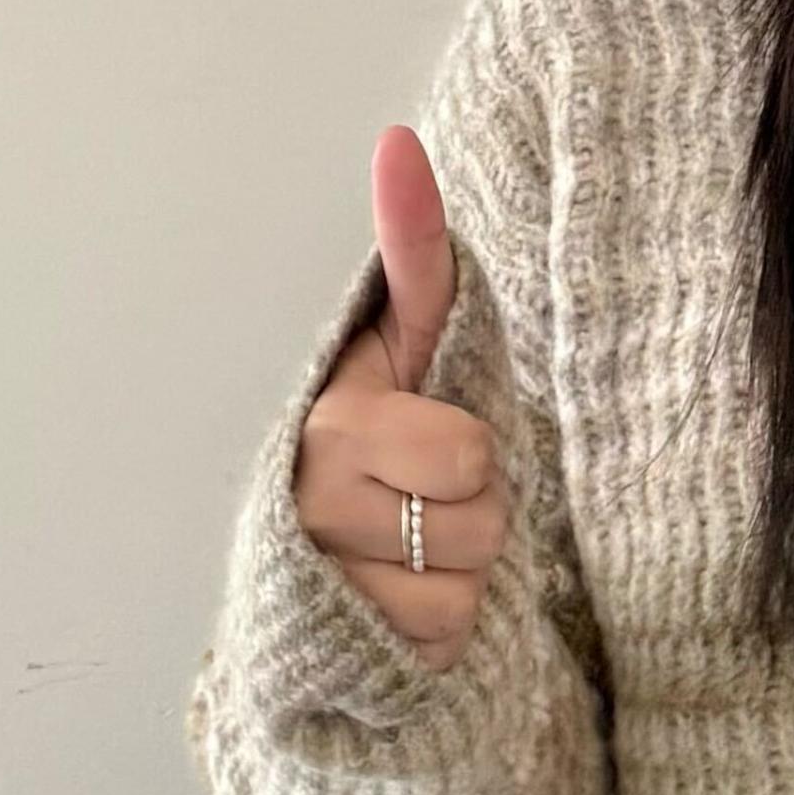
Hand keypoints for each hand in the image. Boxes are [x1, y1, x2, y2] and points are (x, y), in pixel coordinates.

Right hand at [289, 124, 506, 656]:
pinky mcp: (336, 655)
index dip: (468, 454)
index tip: (430, 455)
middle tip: (431, 496)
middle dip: (479, 512)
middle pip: (481, 523)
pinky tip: (400, 604)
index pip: (466, 457)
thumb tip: (399, 139)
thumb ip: (413, 251)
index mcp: (332, 424)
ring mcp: (320, 588)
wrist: (315, 559)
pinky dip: (440, 633)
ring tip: (413, 548)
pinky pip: (443, 645)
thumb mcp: (404, 342)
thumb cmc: (385, 429)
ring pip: (464, 592)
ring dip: (461, 576)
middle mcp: (312, 508)